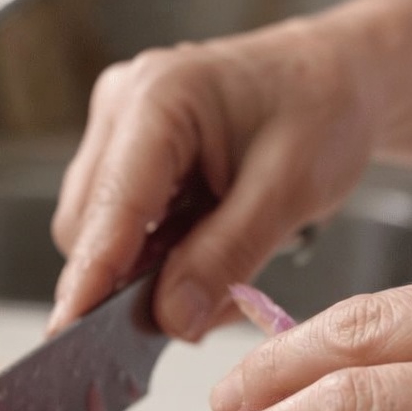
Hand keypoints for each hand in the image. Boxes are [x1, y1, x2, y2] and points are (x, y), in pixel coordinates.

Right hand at [48, 16, 376, 339]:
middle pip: (89, 227)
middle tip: (206, 311)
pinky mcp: (129, 154)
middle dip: (134, 283)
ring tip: (224, 270)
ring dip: (152, 273)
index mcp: (160, 97)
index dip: (90, 278)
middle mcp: (124, 106)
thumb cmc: (325, 109)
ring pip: (101, 234)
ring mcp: (120, 130)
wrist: (340, 76)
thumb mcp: (291, 190)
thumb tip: (171, 319)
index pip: (109, 206)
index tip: (72, 334)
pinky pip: (124, 228)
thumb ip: (227, 256)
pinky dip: (161, 258)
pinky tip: (208, 252)